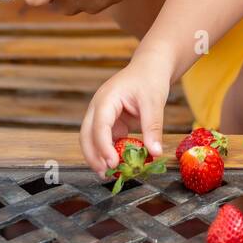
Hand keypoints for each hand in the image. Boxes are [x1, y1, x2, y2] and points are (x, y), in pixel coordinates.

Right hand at [80, 54, 170, 175]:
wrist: (151, 67)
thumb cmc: (150, 79)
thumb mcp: (154, 102)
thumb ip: (153, 127)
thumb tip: (155, 153)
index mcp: (106, 99)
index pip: (99, 126)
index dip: (103, 146)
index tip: (112, 163)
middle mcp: (99, 108)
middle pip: (86, 135)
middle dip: (93, 156)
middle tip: (105, 174)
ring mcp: (102, 116)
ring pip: (92, 140)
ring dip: (98, 157)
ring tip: (110, 175)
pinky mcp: (110, 123)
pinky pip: (105, 140)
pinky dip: (109, 153)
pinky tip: (119, 165)